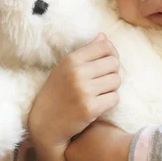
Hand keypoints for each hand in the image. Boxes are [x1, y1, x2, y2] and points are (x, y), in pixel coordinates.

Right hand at [29, 33, 120, 160]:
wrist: (45, 124)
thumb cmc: (57, 93)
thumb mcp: (66, 68)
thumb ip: (86, 52)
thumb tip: (104, 36)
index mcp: (71, 60)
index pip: (105, 46)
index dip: (111, 54)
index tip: (106, 64)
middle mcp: (77, 73)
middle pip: (114, 63)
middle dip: (113, 72)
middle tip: (103, 81)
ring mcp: (84, 91)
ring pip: (116, 81)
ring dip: (112, 87)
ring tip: (100, 92)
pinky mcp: (90, 108)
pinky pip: (115, 98)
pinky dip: (110, 101)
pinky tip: (99, 103)